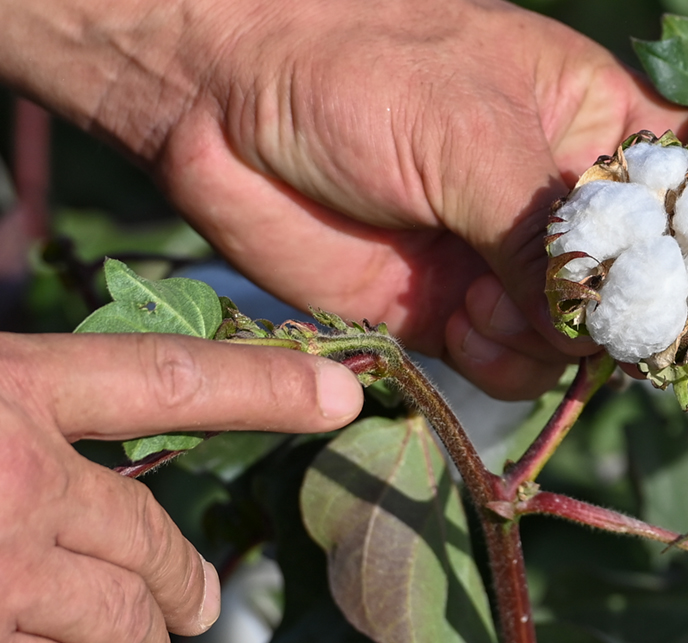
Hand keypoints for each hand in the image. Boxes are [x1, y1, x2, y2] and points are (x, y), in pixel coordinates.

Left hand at [0, 0, 687, 399]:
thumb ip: (546, 228)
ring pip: (580, 336)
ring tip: (488, 300)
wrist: (225, 104)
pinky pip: (516, 362)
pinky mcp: (456, 308)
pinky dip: (502, 360)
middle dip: (624, 308)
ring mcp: (510, 259)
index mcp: (593, 122)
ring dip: (551, 339)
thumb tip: (601, 323)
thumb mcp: (467, 129)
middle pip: (644, 281)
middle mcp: (562, 198)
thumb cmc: (357, 74)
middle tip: (593, 315)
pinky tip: (461, 322)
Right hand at [0, 331, 361, 640]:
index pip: (175, 382)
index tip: (340, 394)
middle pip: (154, 539)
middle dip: (184, 579)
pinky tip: (40, 633)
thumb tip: (103, 421)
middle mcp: (20, 478)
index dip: (267, 388)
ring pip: (121, 616)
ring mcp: (2, 571)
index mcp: (15, 388)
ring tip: (153, 633)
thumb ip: (35, 403)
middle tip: (202, 601)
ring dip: (141, 629)